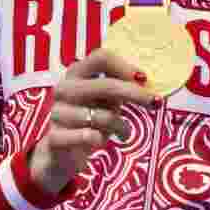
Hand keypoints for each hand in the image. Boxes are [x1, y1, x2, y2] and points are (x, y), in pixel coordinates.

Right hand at [28, 48, 156, 194]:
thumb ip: (119, 87)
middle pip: (107, 85)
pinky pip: (88, 136)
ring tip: (123, 131)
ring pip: (104, 116)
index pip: (101, 57)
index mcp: (76, 73)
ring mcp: (57, 113)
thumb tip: (146, 81)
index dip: (125, 66)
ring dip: (120, 126)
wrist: (61, 152)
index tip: (143, 79)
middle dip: (134, 94)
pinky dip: (100, 140)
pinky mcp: (55, 137)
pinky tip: (100, 141)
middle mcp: (64, 89)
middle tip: (154, 103)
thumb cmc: (89, 119)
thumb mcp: (105, 99)